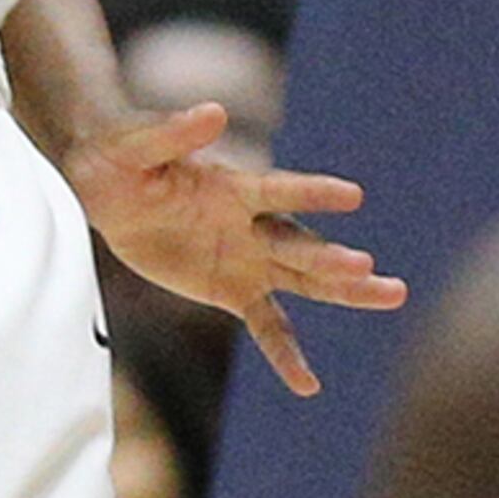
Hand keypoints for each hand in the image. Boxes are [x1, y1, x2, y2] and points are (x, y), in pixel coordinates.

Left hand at [72, 107, 403, 404]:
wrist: (107, 185)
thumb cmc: (123, 152)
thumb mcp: (139, 143)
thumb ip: (175, 132)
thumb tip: (213, 112)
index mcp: (234, 185)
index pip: (279, 190)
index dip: (312, 193)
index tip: (353, 195)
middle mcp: (252, 224)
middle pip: (299, 244)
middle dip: (330, 258)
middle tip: (367, 268)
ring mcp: (249, 258)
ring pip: (304, 281)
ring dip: (344, 290)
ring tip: (391, 295)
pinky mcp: (233, 290)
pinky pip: (267, 326)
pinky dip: (286, 356)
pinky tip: (308, 386)